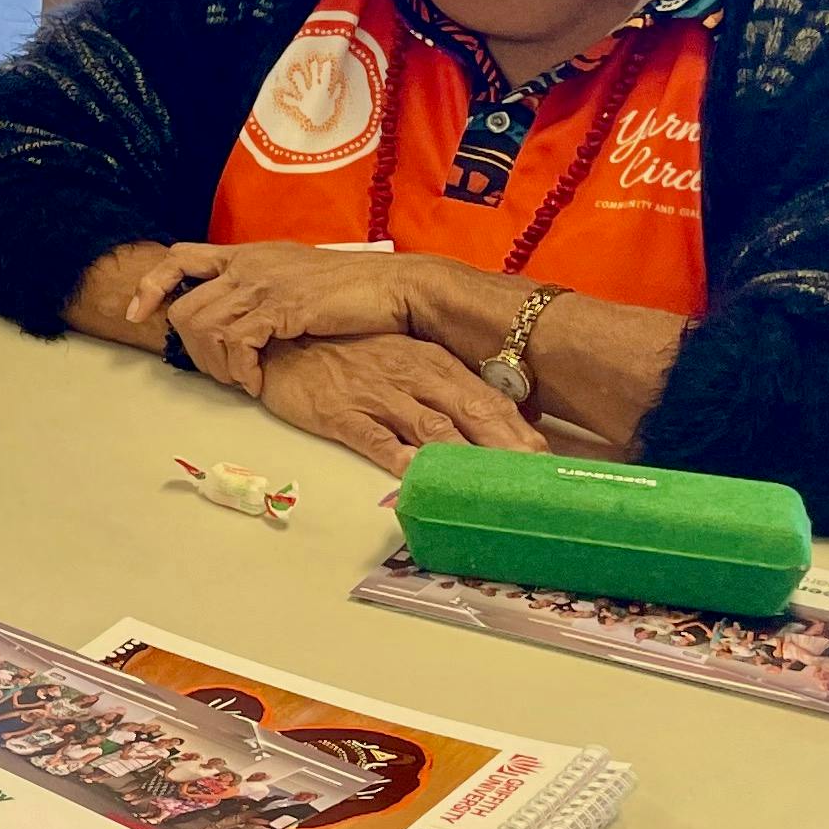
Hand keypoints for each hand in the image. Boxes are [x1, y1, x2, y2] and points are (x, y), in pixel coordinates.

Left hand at [124, 239, 431, 390]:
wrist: (396, 288)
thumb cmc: (352, 291)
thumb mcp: (295, 279)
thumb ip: (262, 288)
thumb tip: (236, 316)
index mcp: (248, 254)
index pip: (179, 256)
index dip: (152, 284)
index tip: (139, 315)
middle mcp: (249, 264)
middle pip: (184, 304)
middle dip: (189, 346)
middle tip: (215, 372)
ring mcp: (264, 283)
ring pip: (205, 326)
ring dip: (215, 364)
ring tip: (240, 380)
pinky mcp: (282, 307)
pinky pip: (238, 342)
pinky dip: (240, 369)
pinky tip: (256, 382)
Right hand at [254, 333, 547, 470]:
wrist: (280, 341)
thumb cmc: (344, 354)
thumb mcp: (400, 360)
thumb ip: (439, 389)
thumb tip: (481, 424)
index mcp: (432, 361)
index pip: (489, 398)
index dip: (521, 430)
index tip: (548, 460)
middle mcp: (413, 375)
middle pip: (472, 414)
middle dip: (508, 449)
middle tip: (536, 481)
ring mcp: (378, 394)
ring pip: (434, 429)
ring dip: (468, 459)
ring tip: (495, 487)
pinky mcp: (342, 413)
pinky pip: (377, 439)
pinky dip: (401, 459)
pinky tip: (420, 478)